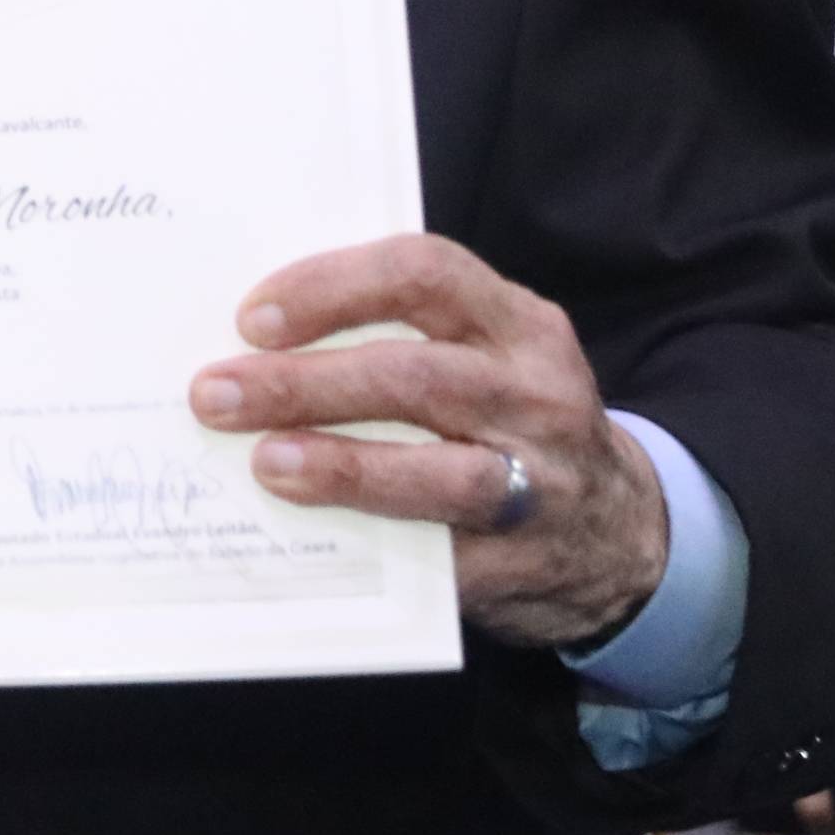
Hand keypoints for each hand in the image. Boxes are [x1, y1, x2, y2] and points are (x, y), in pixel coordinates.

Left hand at [186, 232, 668, 648]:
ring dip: (340, 466)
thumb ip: (395, 336)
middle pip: (415, 376)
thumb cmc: (508, 422)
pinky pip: (440, 555)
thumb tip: (248, 342)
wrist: (619, 533)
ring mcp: (540, 484)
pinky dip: (369, 543)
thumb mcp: (482, 357)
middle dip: (304, 382)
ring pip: (438, 472)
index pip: (424, 273)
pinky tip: (309, 533)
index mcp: (518, 323)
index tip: (252, 316)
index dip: (332, 287)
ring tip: (263, 463)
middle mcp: (537, 396)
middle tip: (215, 392)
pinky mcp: (523, 562)